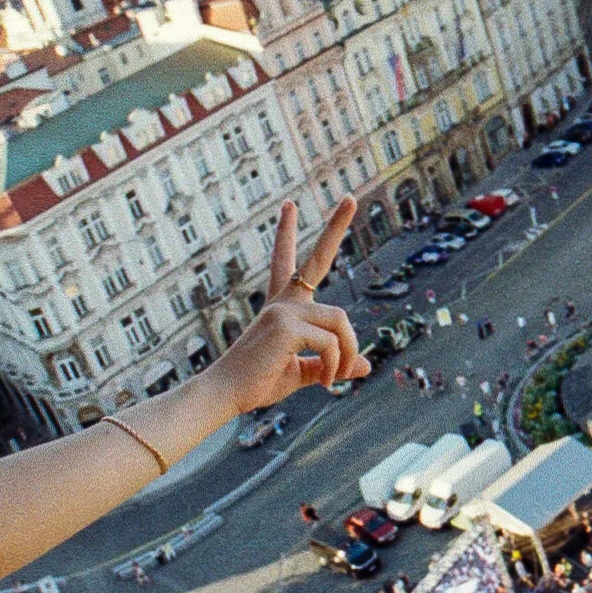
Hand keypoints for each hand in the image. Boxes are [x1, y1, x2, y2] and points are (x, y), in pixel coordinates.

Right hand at [204, 197, 370, 414]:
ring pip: (340, 321)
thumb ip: (331, 365)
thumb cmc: (256, 385)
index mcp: (281, 308)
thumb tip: (366, 366)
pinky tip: (324, 381)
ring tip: (335, 378)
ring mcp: (283, 310)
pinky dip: (335, 365)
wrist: (225, 394)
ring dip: (347, 353)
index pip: (286, 263)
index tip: (288, 205)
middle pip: (317, 258)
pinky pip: (331, 342)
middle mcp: (282, 302)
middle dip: (335, 226)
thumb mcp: (302, 374)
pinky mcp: (285, 325)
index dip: (286, 234)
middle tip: (350, 198)